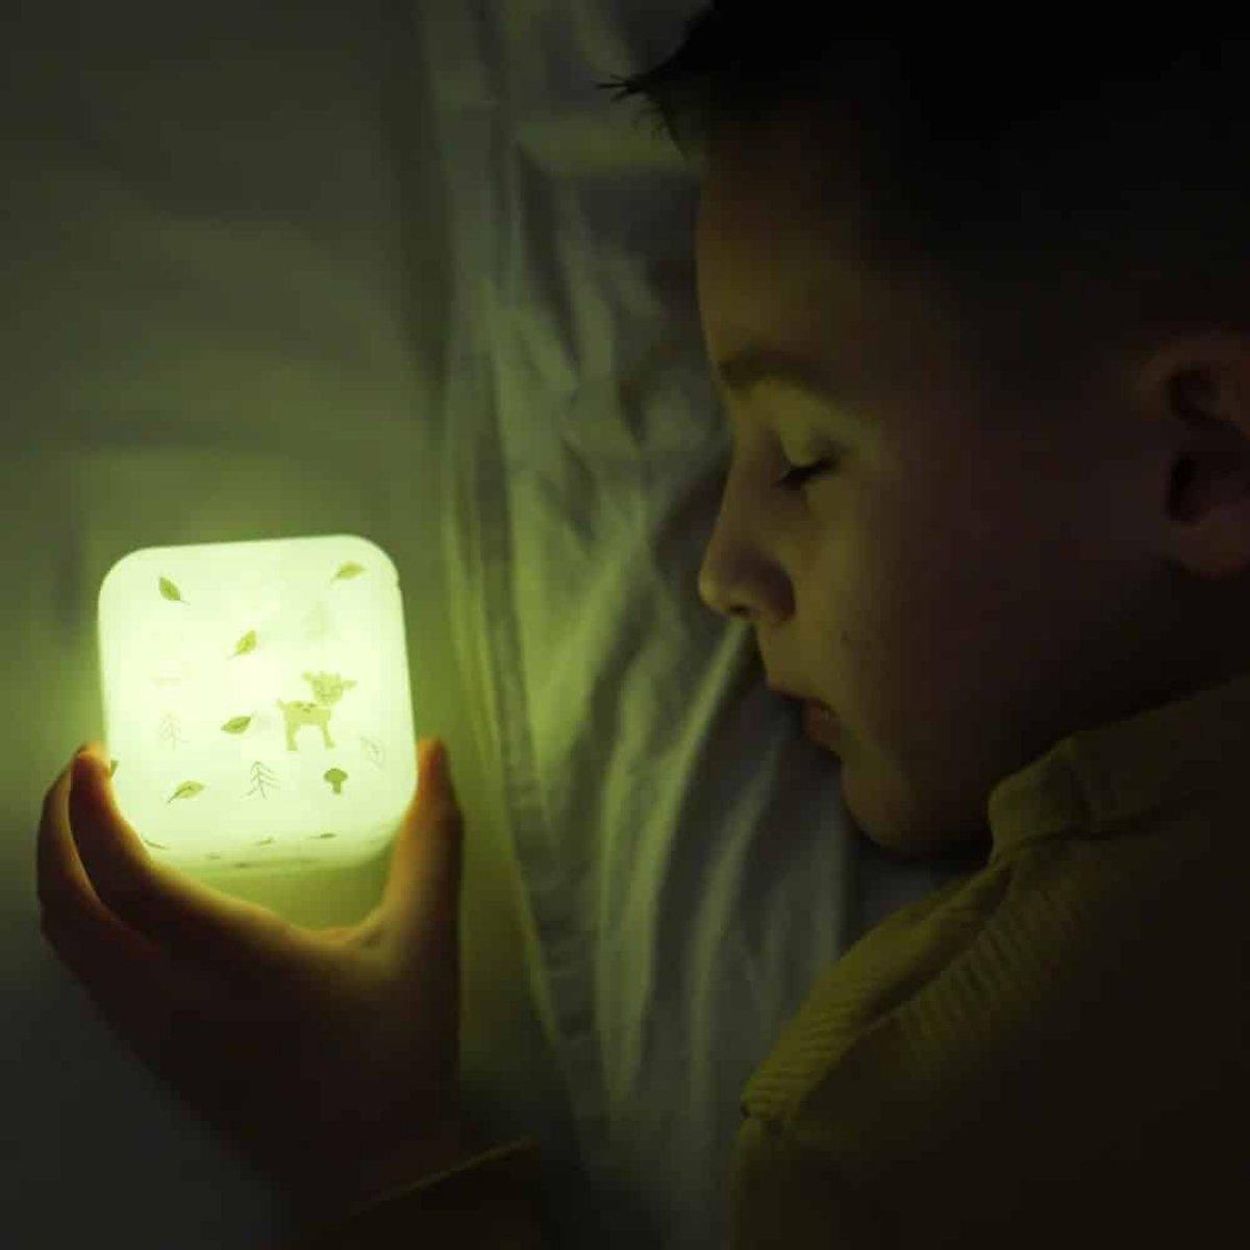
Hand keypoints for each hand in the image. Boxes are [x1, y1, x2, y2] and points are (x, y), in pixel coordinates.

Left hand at [36, 737, 480, 1225]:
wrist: (375, 1170)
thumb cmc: (401, 1046)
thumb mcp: (426, 936)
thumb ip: (433, 840)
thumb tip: (433, 751)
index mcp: (243, 965)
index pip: (133, 886)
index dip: (94, 816)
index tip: (94, 756)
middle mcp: (177, 1004)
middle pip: (70, 912)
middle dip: (54, 831)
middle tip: (80, 770)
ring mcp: (156, 1037)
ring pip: (67, 949)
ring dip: (60, 872)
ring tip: (86, 816)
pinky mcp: (155, 1058)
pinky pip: (86, 976)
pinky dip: (77, 917)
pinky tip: (110, 890)